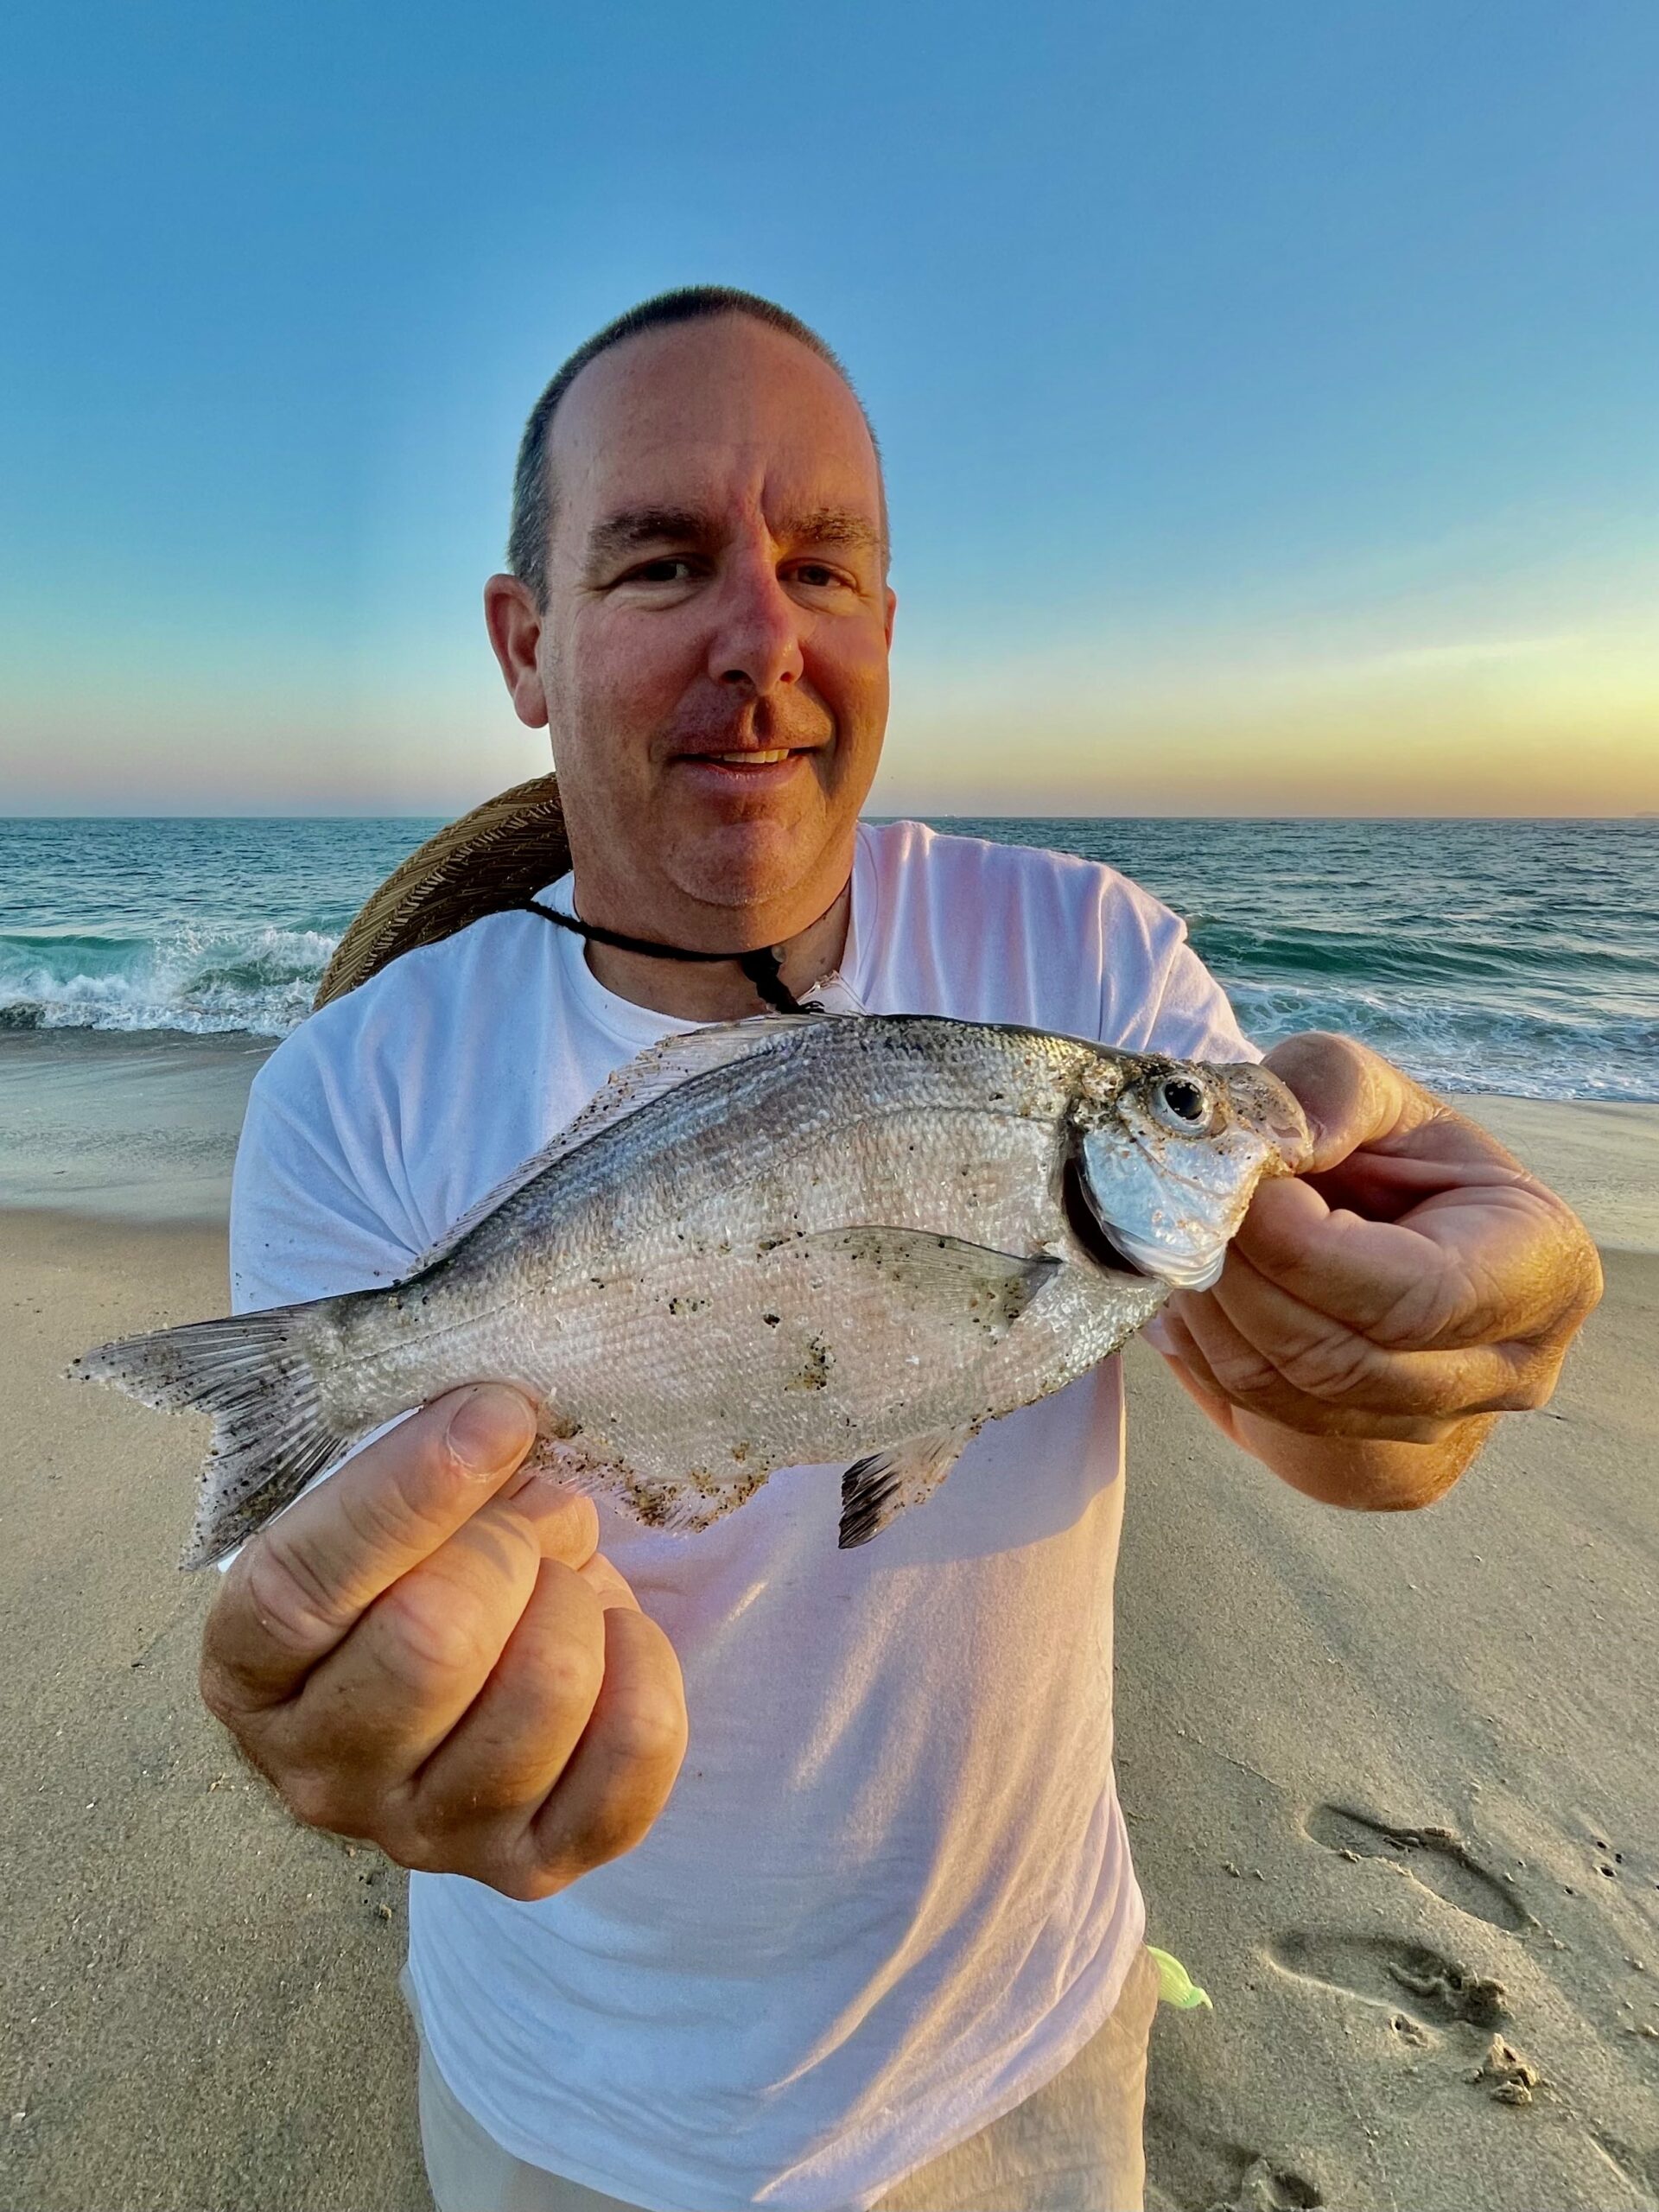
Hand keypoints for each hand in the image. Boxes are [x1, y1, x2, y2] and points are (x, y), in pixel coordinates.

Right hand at [199, 1384, 687, 1898]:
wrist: (456, 1676)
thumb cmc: (414, 1569)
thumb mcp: (388, 1508)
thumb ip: (427, 1467)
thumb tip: (501, 1426)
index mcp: (249, 1669)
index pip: (301, 1585)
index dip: (411, 1490)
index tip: (497, 1414)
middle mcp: (318, 1774)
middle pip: (432, 1642)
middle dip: (511, 1544)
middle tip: (533, 1514)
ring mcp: (424, 1836)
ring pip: (542, 1693)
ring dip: (578, 1601)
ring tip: (566, 1581)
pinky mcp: (529, 1867)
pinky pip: (629, 1760)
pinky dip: (647, 1672)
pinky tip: (617, 1636)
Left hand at [1155, 1033, 1602, 1454]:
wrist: (1368, 1217)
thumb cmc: (1383, 1150)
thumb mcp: (1370, 1089)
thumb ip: (1329, 1090)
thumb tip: (1274, 1147)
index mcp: (1542, 1269)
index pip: (1418, 1295)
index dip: (1305, 1250)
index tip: (1237, 1191)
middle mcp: (1507, 1369)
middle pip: (1341, 1361)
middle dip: (1238, 1280)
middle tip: (1182, 1211)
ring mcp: (1438, 1429)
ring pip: (1285, 1396)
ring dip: (1206, 1314)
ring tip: (1176, 1241)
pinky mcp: (1364, 1460)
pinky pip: (1258, 1417)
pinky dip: (1202, 1351)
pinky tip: (1189, 1293)